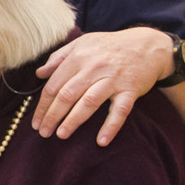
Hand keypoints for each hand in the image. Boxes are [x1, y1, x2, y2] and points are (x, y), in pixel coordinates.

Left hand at [33, 28, 171, 145]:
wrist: (148, 44)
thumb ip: (59, 57)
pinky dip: (111, 126)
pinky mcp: (131, 89)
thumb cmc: (110, 46)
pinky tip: (101, 141)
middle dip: (52, 116)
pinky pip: (120, 110)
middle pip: (67, 95)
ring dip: (73, 121)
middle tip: (43, 133)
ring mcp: (113, 79)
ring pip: (89, 102)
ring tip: (61, 135)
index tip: (35, 122)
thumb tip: (39, 73)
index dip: (43, 105)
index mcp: (79, 57)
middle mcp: (94, 68)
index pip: (54, 85)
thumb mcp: (82, 44)